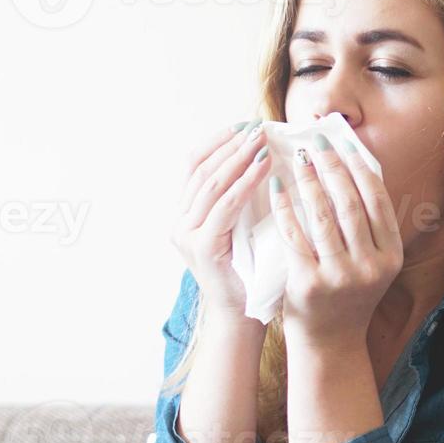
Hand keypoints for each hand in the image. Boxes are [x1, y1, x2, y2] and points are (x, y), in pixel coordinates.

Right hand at [170, 119, 273, 317]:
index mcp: (185, 216)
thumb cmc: (248, 275)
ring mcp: (187, 235)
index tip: (243, 124)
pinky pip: (224, 206)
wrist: (240, 318)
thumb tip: (260, 158)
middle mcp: (179, 223)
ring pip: (211, 184)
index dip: (218, 141)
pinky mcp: (201, 247)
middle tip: (257, 126)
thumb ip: (238, 201)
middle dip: (230, 144)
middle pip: (201, 169)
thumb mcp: (240, 230)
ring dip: (239, 158)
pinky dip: (245, 183)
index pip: (195, 165)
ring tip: (262, 140)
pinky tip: (264, 167)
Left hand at [272, 133, 402, 351]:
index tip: (342, 144)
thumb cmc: (347, 295)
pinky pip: (294, 235)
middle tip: (315, 143)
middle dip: (331, 167)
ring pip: (322, 215)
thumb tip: (354, 167)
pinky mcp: (308, 284)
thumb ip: (368, 227)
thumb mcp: (371, 265)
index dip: (358, 168)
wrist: (329, 342)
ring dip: (308, 181)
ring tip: (297, 160)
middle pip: (349, 203)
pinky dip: (284, 208)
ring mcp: (339, 277)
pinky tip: (277, 189)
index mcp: (390, 257)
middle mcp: (370, 267)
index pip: (377, 201)